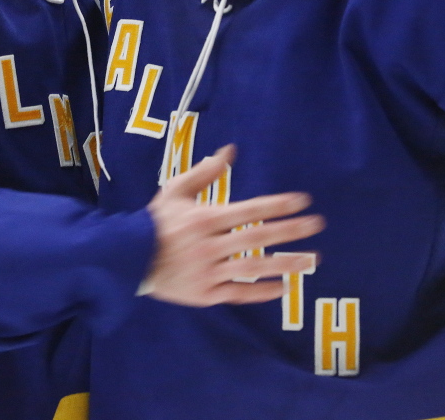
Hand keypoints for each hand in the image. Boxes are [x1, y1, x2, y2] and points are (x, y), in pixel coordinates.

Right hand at [143, 144, 322, 306]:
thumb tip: (230, 150)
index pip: (249, 210)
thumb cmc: (155, 221)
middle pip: (257, 237)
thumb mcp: (175, 191)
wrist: (127, 259)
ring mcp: (208, 272)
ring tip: (312, 260)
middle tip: (317, 225)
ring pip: (254, 268)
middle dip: (291, 230)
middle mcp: (209, 245)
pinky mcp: (205, 294)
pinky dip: (263, 292)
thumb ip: (204, 172)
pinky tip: (284, 287)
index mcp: (203, 218)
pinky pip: (240, 294)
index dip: (278, 205)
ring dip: (285, 263)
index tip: (303, 201)